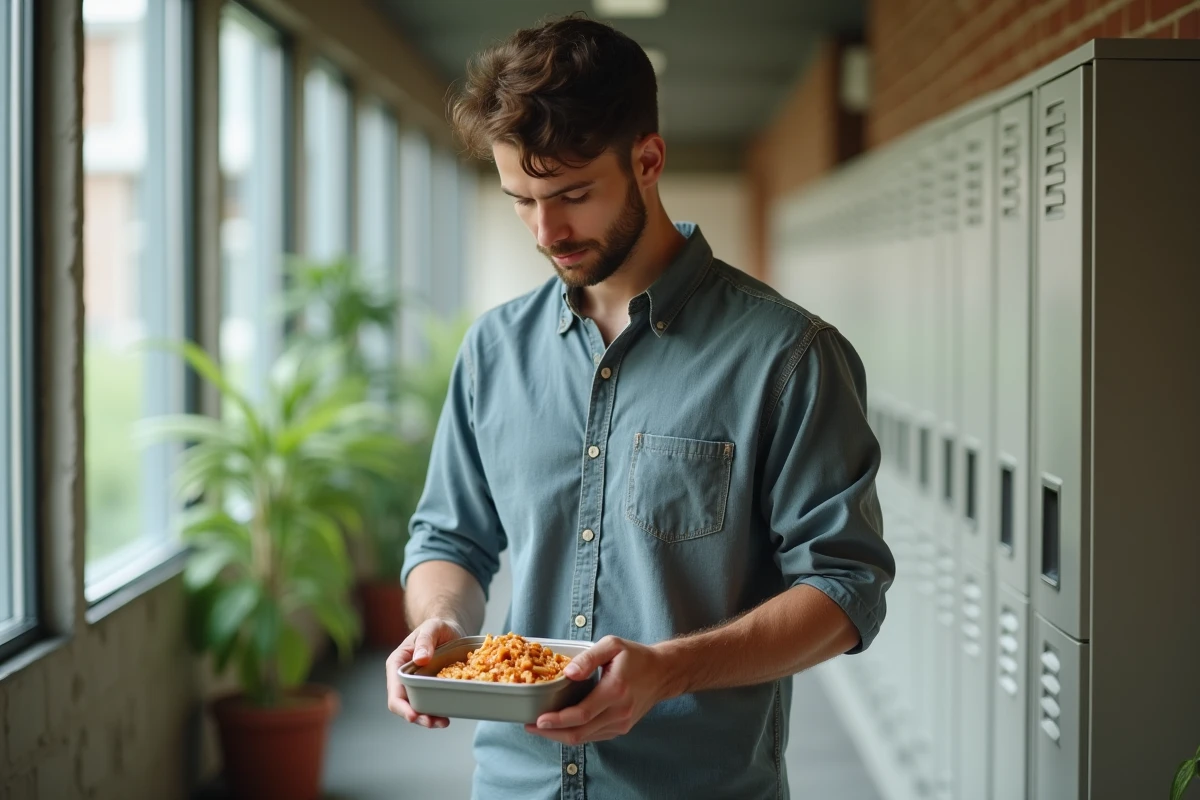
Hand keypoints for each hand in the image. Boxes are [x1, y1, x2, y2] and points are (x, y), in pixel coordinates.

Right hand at [385, 617, 465, 727]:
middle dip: (417, 717)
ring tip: (443, 722)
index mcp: (398, 663)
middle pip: (404, 705)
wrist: (450, 629)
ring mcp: (416, 685)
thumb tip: (420, 659)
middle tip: (435, 722)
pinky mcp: (429, 689)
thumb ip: (425, 640)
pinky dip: (437, 712)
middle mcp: (403, 677)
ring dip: (428, 719)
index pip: (394, 690)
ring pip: (417, 708)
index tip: (414, 716)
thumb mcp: (433, 627)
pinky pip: (430, 704)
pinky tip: (448, 715)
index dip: (402, 706)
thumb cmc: (438, 626)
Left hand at [524, 636, 673, 744]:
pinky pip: (593, 736)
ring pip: (585, 738)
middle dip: (551, 733)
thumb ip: (588, 658)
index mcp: (616, 690)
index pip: (581, 714)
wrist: (663, 673)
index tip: (537, 720)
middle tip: (530, 727)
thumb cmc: (636, 656)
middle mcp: (619, 712)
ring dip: (560, 735)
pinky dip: (575, 733)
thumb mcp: (612, 645)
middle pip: (579, 732)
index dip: (557, 720)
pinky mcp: (621, 728)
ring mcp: (621, 724)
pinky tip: (561, 726)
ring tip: (541, 727)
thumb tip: (567, 674)